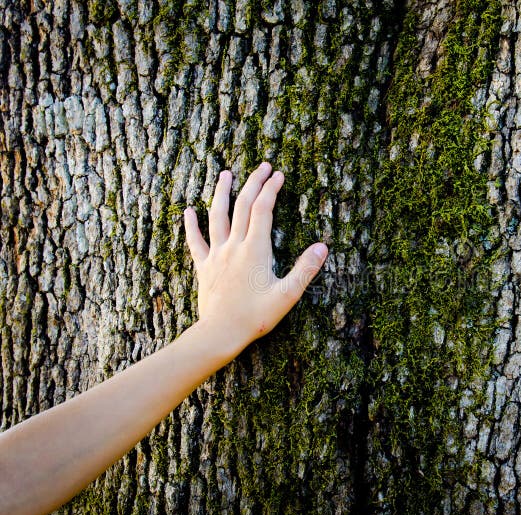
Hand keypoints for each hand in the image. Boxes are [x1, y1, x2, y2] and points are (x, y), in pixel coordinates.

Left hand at [183, 162, 327, 351]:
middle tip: (262, 166)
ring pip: (216, 216)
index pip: (263, 210)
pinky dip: (191, 225)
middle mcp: (234, 246)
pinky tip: (187, 211)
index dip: (271, 189)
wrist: (220, 333)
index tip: (278, 174)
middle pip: (242, 205)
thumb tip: (322, 247)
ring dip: (221, 192)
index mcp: (255, 250)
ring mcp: (216, 255)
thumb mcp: (287, 295)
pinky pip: (195, 242)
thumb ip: (305, 269)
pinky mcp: (204, 267)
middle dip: (253, 182)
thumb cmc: (255, 317)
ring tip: (225, 174)